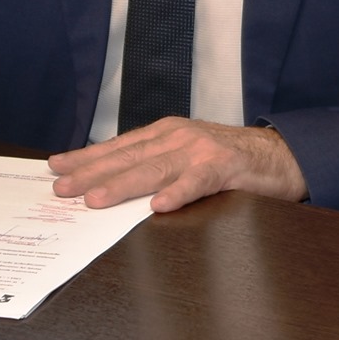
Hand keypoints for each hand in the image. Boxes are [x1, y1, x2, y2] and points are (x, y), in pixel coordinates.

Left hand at [47, 118, 307, 211]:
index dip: (87, 156)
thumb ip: (157, 164)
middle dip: (91, 173)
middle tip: (61, 187)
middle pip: (128, 157)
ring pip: (155, 169)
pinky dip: (178, 193)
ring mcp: (201, 151)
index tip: (56, 165)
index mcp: (167, 133)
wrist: (282, 155)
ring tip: (95, 200)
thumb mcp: (187, 155)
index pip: (118, 146)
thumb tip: (113, 182)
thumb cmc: (230, 161)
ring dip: (122, 185)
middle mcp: (179, 137)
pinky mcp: (226, 168)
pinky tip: (159, 206)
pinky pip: (197, 183)